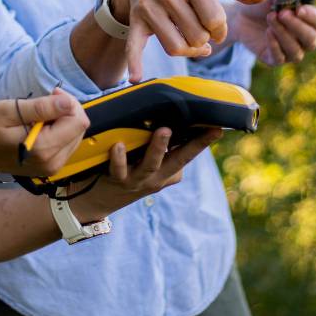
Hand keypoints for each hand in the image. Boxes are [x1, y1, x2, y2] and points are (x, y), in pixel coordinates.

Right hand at [0, 89, 89, 177]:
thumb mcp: (9, 111)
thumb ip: (40, 108)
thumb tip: (68, 102)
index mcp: (44, 148)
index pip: (78, 121)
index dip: (68, 102)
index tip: (50, 94)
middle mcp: (53, 162)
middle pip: (79, 128)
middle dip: (67, 110)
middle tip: (44, 102)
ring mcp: (52, 167)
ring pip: (75, 135)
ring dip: (62, 120)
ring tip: (39, 115)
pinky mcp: (50, 167)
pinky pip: (66, 144)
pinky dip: (58, 131)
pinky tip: (40, 126)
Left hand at [73, 127, 222, 219]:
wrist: (97, 200)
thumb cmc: (125, 170)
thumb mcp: (147, 162)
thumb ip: (158, 146)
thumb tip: (165, 114)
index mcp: (166, 171)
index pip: (188, 154)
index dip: (204, 142)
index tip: (219, 128)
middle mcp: (156, 178)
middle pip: (179, 161)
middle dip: (194, 146)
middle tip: (207, 129)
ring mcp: (137, 180)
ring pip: (151, 165)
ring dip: (158, 148)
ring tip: (164, 131)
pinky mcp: (117, 180)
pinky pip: (119, 169)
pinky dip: (119, 158)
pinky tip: (119, 145)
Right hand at [112, 0, 267, 81]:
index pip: (215, 20)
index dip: (220, 31)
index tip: (216, 28)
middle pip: (197, 36)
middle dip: (204, 40)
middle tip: (202, 33)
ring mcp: (149, 7)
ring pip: (175, 46)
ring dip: (188, 51)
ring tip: (192, 45)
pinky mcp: (135, 20)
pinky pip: (135, 45)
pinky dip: (135, 62)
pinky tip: (135, 78)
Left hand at [234, 0, 315, 65]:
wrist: (240, 16)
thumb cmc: (261, 4)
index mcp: (308, 21)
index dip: (312, 16)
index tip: (299, 9)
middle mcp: (303, 38)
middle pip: (310, 38)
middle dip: (297, 26)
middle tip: (282, 14)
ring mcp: (290, 50)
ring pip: (296, 51)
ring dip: (283, 34)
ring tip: (270, 18)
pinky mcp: (274, 59)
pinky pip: (280, 58)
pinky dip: (275, 46)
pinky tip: (268, 33)